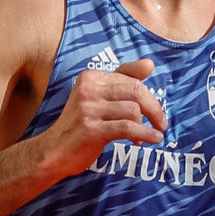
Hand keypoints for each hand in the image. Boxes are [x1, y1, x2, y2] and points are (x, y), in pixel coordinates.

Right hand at [39, 59, 167, 179]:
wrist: (53, 152)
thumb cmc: (79, 126)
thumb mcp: (98, 98)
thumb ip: (122, 81)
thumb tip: (150, 63)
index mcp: (90, 77)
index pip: (130, 79)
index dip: (148, 95)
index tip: (156, 110)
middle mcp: (88, 89)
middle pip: (135, 91)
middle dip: (154, 108)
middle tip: (161, 123)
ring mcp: (88, 109)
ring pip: (133, 110)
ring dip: (146, 125)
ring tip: (146, 136)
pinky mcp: (92, 129)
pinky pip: (128, 127)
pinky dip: (146, 134)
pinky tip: (153, 139)